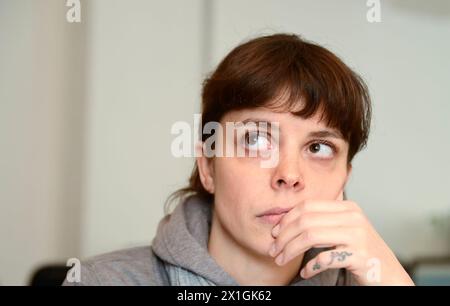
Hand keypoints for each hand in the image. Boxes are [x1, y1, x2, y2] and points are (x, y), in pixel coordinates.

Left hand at [268, 191, 413, 285]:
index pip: (307, 206)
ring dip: (290, 250)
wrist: (389, 275)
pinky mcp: (360, 256)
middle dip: (284, 236)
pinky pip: (325, 258)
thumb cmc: (360, 253)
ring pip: (311, 236)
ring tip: (281, 260)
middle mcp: (353, 217)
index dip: (286, 219)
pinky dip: (310, 266)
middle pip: (305, 220)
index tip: (274, 233)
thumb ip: (322, 221)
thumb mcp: (343, 230)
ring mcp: (358, 236)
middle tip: (273, 250)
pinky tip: (305, 271)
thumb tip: (286, 219)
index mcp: (347, 207)